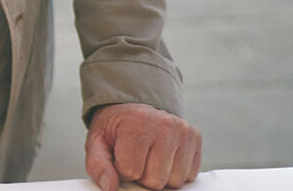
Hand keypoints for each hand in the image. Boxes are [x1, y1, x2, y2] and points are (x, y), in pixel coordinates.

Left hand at [85, 102, 201, 190]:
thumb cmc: (116, 128)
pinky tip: (164, 157)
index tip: (120, 156)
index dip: (122, 170)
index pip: (131, 171)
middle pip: (155, 181)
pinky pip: (189, 175)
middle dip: (142, 175)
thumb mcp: (98, 142)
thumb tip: (109, 186)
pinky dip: (175, 172)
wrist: (134, 108)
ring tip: (150, 157)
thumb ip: (98, 165)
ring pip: (174, 181)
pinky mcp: (195, 138)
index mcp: (137, 122)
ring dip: (160, 176)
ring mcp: (183, 130)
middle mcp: (164, 124)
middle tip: (136, 158)